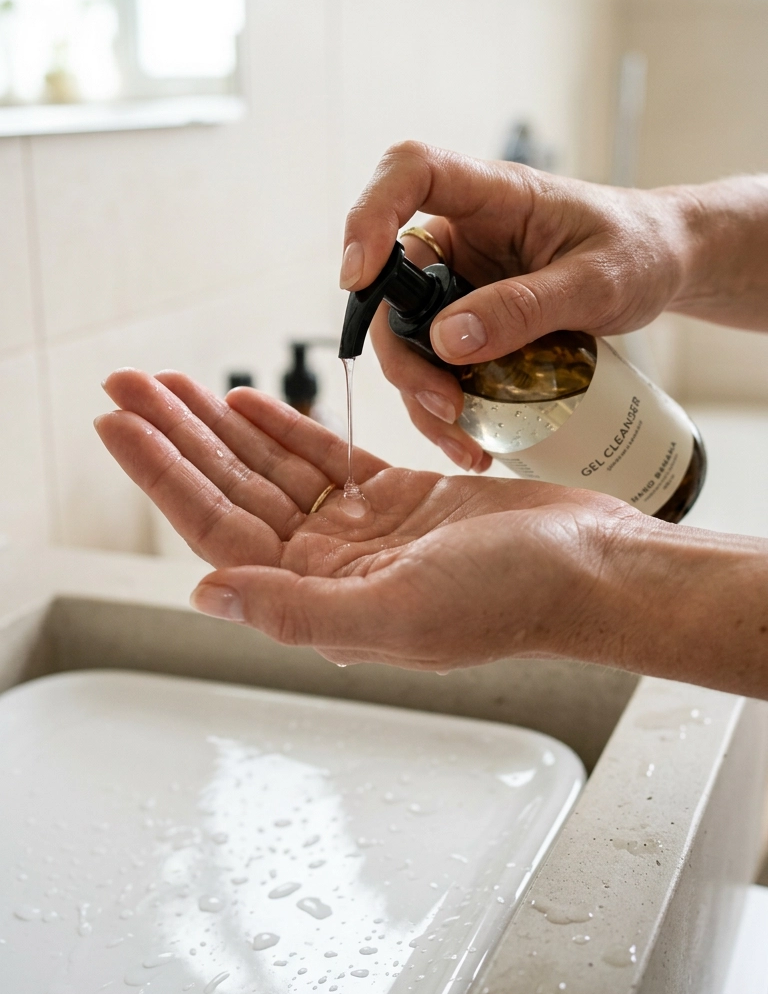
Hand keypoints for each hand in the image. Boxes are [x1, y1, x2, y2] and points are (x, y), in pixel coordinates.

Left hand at [95, 368, 632, 670]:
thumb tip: (206, 592)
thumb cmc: (514, 599)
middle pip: (233, 490)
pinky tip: (246, 401)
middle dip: (176, 436)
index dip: (163, 474)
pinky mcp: (398, 500)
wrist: (594, 568)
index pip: (217, 529)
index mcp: (320, 598)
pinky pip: (324, 459)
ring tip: (170, 383)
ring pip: (271, 469)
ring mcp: (363, 532)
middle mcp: (330, 567)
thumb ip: (297, 609)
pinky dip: (283, 428)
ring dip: (219, 425)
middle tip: (125, 383)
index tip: (117, 423)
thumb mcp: (400, 610)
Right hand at [340, 142, 689, 470]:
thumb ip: (526, 307)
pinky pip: (437, 362)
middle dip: (403, 353)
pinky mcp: (469, 319)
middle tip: (443, 404)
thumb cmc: (639, 251)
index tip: (358, 277)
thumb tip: (445, 340)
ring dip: (422, 393)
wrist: (663, 267)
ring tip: (467, 442)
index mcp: (492, 194)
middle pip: (392, 283)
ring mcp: (460, 279)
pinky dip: (446, 405)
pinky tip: (474, 440)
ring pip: (408, 335)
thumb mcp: (597, 283)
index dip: (369, 215)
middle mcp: (462, 234)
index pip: (409, 172)